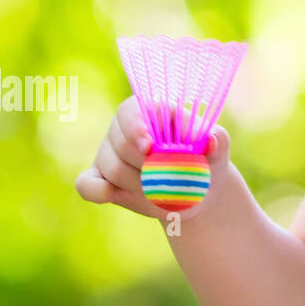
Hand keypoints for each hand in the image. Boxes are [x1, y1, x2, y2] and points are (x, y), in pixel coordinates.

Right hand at [75, 96, 232, 220]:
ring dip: (139, 187)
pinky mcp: (97, 178)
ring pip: (111, 168)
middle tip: (171, 180)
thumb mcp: (218, 150)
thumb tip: (210, 141)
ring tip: (165, 195)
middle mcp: (123, 127)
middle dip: (146, 167)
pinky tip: (115, 196)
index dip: (137, 127)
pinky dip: (99, 191)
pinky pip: (86, 184)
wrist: (196, 192)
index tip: (150, 148)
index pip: (133, 109)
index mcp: (151, 110)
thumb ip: (217, 140)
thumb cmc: (206, 161)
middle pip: (121, 143)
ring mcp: (107, 152)